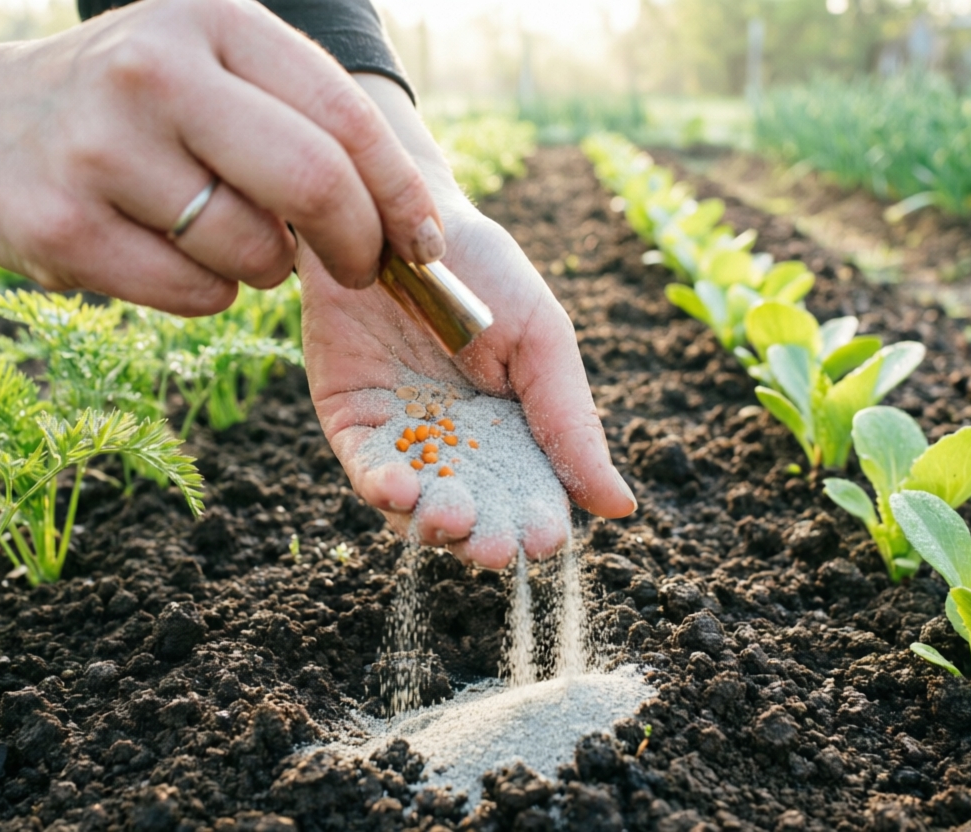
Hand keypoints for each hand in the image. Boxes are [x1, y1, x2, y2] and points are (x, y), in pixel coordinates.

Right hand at [0, 0, 443, 315]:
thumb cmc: (128, 105)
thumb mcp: (210, 67)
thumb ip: (300, 119)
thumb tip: (406, 220)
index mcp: (212, 19)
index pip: (344, 116)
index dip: (400, 192)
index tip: (425, 243)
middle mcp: (155, 72)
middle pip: (313, 184)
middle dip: (359, 245)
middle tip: (362, 268)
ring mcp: (100, 150)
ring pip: (255, 254)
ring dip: (264, 266)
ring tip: (218, 231)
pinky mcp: (62, 227)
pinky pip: (198, 297)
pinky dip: (209, 292)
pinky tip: (166, 251)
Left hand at [301, 79, 635, 569]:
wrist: (400, 216)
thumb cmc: (484, 272)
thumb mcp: (542, 340)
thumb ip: (571, 422)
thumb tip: (618, 506)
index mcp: (513, 432)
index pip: (528, 496)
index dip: (535, 522)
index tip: (544, 539)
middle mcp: (456, 445)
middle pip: (474, 513)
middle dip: (484, 537)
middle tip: (494, 546)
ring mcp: (402, 436)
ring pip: (417, 504)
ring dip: (433, 523)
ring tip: (452, 518)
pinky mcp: (351, 421)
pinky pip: (365, 468)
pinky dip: (381, 487)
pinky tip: (399, 489)